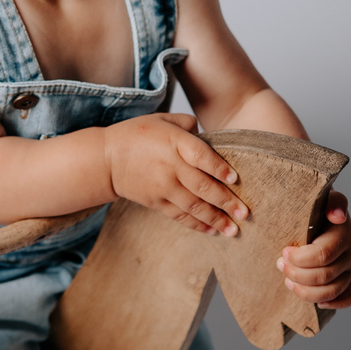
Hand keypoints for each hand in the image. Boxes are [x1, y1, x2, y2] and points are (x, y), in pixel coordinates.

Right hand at [104, 113, 248, 235]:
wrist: (105, 159)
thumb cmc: (136, 135)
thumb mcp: (161, 119)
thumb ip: (187, 124)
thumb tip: (206, 134)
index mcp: (174, 142)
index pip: (201, 156)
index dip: (220, 168)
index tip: (236, 179)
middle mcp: (170, 167)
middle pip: (203, 186)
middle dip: (226, 201)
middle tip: (245, 213)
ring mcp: (163, 187)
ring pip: (194, 206)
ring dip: (216, 219)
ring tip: (233, 230)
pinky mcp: (156, 202)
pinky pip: (180, 215)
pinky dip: (197, 224)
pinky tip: (212, 230)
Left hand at [276, 192, 350, 308]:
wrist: (318, 214)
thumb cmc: (314, 208)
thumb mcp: (320, 198)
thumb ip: (332, 200)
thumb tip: (337, 216)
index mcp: (343, 234)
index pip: (323, 255)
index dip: (300, 259)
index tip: (284, 252)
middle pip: (324, 276)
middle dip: (297, 274)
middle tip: (280, 264)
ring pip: (332, 291)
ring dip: (306, 291)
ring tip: (288, 281)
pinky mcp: (349, 280)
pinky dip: (334, 303)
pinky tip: (317, 302)